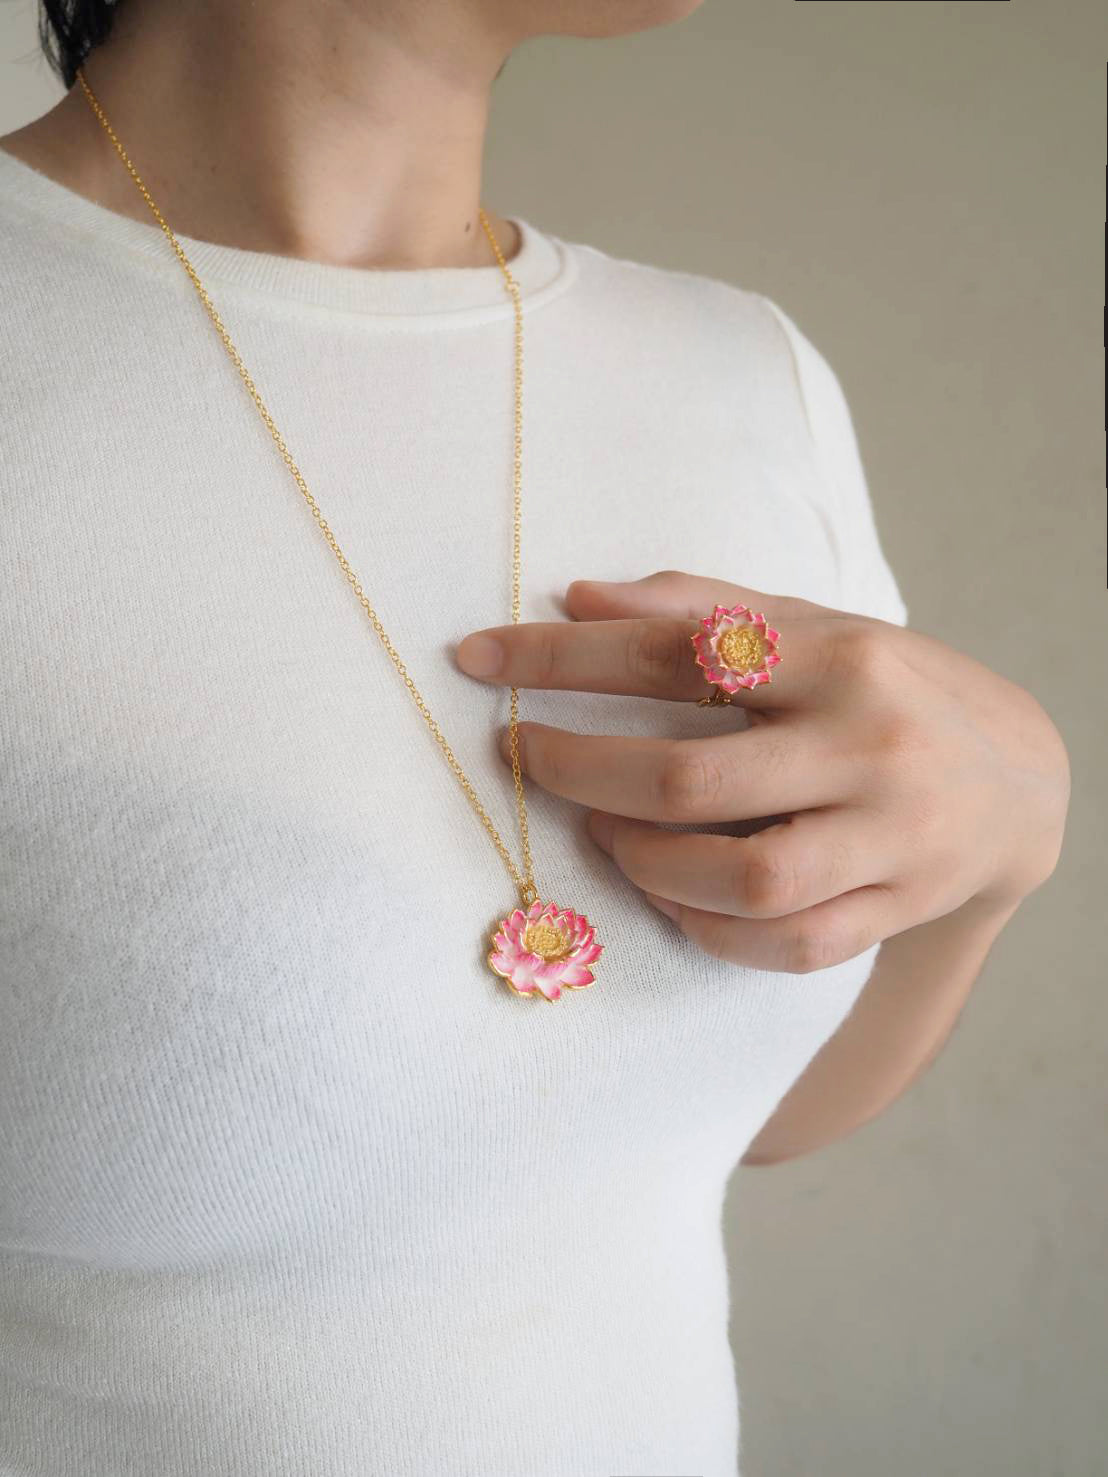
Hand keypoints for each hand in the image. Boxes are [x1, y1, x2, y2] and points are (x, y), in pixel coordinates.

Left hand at [454, 571, 1069, 972]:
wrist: (1019, 783)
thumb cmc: (888, 692)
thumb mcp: (810, 628)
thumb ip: (699, 607)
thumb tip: (577, 595)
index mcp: (842, 657)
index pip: (677, 650)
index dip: (563, 658)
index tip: (480, 661)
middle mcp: (870, 747)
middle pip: (691, 780)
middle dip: (579, 772)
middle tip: (523, 757)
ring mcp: (890, 838)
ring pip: (742, 879)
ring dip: (642, 862)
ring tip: (601, 832)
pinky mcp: (896, 907)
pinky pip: (786, 944)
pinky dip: (708, 928)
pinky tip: (669, 894)